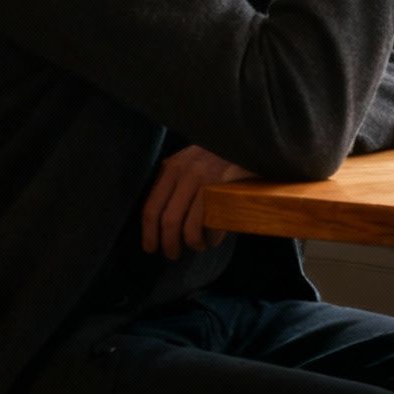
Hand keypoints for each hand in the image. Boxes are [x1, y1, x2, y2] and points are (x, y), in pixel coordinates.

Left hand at [141, 145, 254, 259]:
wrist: (245, 139)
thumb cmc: (216, 154)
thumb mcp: (189, 162)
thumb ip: (175, 182)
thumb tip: (161, 216)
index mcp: (172, 168)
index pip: (151, 206)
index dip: (148, 232)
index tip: (150, 248)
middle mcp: (185, 173)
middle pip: (168, 220)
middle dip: (168, 243)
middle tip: (172, 254)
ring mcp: (205, 179)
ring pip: (189, 225)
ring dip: (192, 243)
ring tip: (198, 246)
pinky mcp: (224, 186)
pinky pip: (212, 222)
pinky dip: (212, 237)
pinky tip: (214, 238)